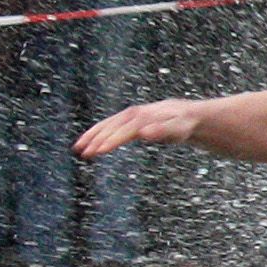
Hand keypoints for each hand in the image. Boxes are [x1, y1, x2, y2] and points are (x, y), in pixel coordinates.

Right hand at [76, 99, 204, 156]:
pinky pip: (109, 124)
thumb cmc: (184, 125)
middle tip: (83, 153)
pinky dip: (97, 131)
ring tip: (78, 148)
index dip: (112, 139)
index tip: (100, 151)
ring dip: (92, 135)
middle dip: (98, 138)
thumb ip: (163, 131)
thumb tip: (143, 132)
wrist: (188, 114)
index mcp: (146, 116)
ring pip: (108, 123)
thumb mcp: (179, 129)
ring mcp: (130, 115)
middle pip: (113, 126)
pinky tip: (88, 141)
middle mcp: (135, 113)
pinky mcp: (128, 118)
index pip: (125, 129)